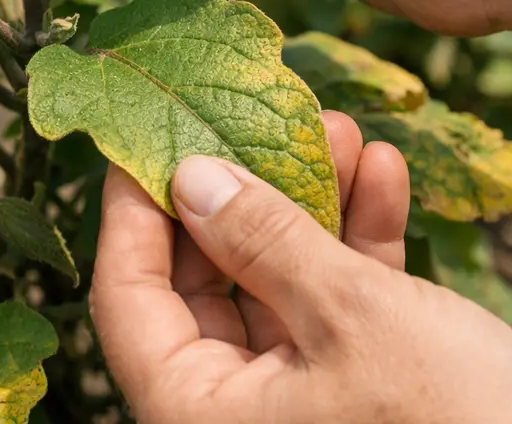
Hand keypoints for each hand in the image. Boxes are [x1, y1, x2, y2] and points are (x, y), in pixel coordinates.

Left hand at [89, 111, 511, 423]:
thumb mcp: (353, 316)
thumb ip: (265, 241)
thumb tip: (191, 176)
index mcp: (201, 414)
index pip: (128, 297)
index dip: (132, 208)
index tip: (146, 132)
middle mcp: (236, 413)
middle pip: (203, 280)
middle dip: (245, 190)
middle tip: (265, 117)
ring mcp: (297, 401)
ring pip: (276, 282)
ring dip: (310, 203)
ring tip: (339, 126)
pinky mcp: (356, 389)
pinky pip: (334, 305)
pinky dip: (355, 243)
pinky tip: (384, 174)